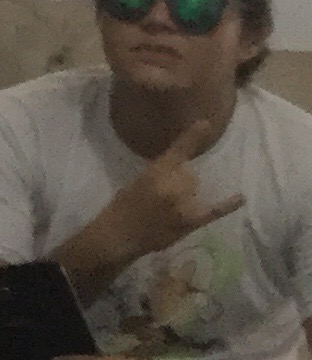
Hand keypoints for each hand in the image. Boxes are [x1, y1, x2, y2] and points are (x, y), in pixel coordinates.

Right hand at [86, 111, 248, 265]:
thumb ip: (158, 174)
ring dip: (185, 191)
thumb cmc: (122, 207)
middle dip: (179, 178)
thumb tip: (180, 171)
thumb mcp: (135, 182)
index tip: (205, 124)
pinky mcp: (192, 221)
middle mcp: (174, 187)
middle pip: (189, 173)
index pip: (177, 152)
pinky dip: (228, 204)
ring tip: (169, 204)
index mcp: (156, 174)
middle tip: (162, 192)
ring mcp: (185, 205)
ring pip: (195, 188)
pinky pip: (214, 210)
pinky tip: (241, 197)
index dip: (192, 138)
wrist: (119, 236)